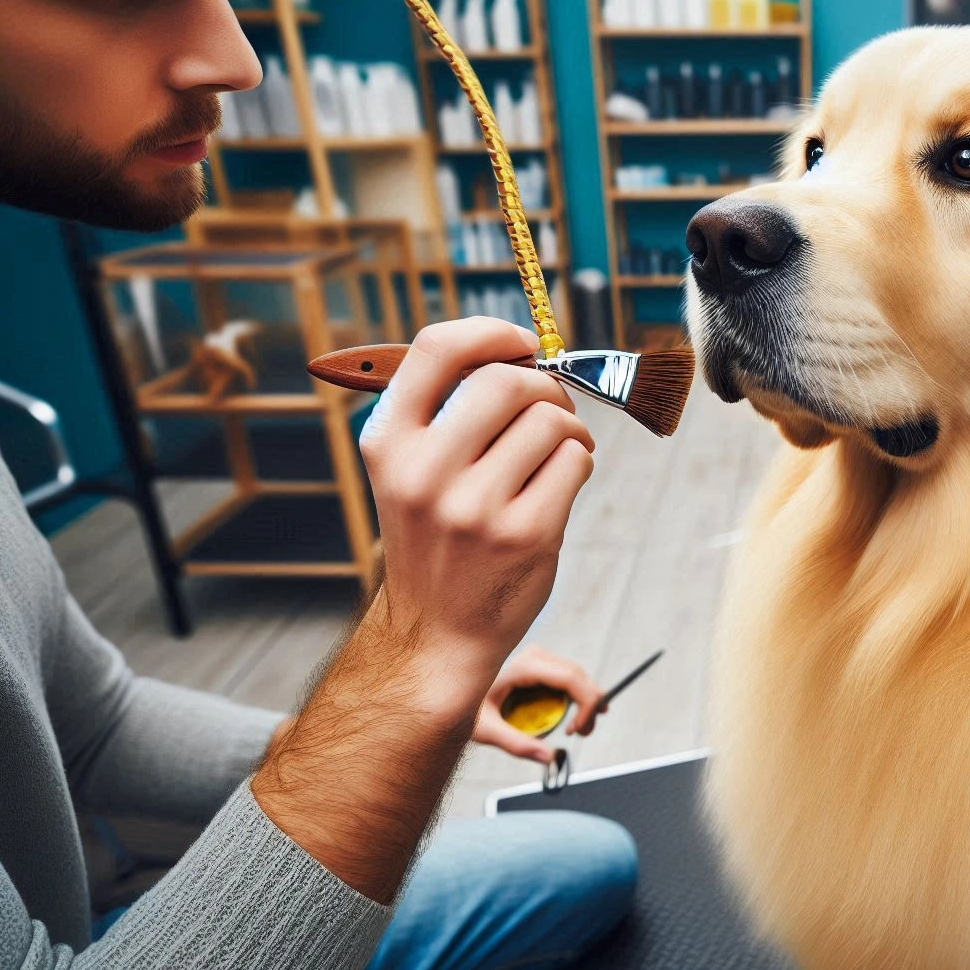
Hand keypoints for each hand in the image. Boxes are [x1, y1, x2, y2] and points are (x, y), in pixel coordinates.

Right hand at [253, 318, 595, 903]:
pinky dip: (581, 461)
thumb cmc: (437, 544)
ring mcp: (474, 506)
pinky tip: (566, 480)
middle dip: (546, 387)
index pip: (436, 349)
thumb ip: (449, 414)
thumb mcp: (411, 473)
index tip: (522, 341)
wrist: (436, 638)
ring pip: (551, 421)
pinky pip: (575, 462)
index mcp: (388, 444)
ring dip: (570, 428)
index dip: (490, 331)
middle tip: (553, 408)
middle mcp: (424, 472)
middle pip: (508, 381)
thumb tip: (520, 352)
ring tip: (560, 452)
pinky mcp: (524, 534)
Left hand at [474, 645, 605, 762]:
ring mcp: (537, 657)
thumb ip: (518, 745)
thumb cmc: (461, 707)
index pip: (571, 678)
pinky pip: (567, 678)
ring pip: (576, 676)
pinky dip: (574, 697)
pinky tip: (569, 717)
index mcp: (523, 666)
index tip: (579, 731)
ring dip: (584, 702)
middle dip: (589, 706)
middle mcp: (534, 656)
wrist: (448, 689)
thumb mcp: (487, 730)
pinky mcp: (538, 663)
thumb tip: (552, 758)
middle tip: (583, 734)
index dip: (587, 704)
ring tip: (576, 729)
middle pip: (578, 677)